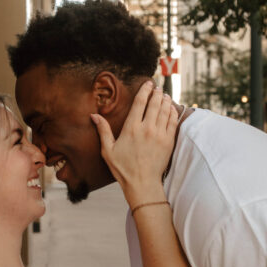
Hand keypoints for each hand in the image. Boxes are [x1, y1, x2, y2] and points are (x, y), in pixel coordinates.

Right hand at [91, 82, 177, 203]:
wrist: (142, 183)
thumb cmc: (123, 168)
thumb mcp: (108, 150)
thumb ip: (103, 130)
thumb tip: (93, 115)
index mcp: (131, 128)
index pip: (140, 103)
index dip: (145, 90)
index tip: (148, 83)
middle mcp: (147, 128)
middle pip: (154, 103)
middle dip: (156, 92)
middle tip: (157, 87)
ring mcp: (160, 134)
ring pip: (165, 110)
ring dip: (165, 100)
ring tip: (164, 94)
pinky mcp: (169, 141)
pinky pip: (173, 121)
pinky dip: (172, 112)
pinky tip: (171, 108)